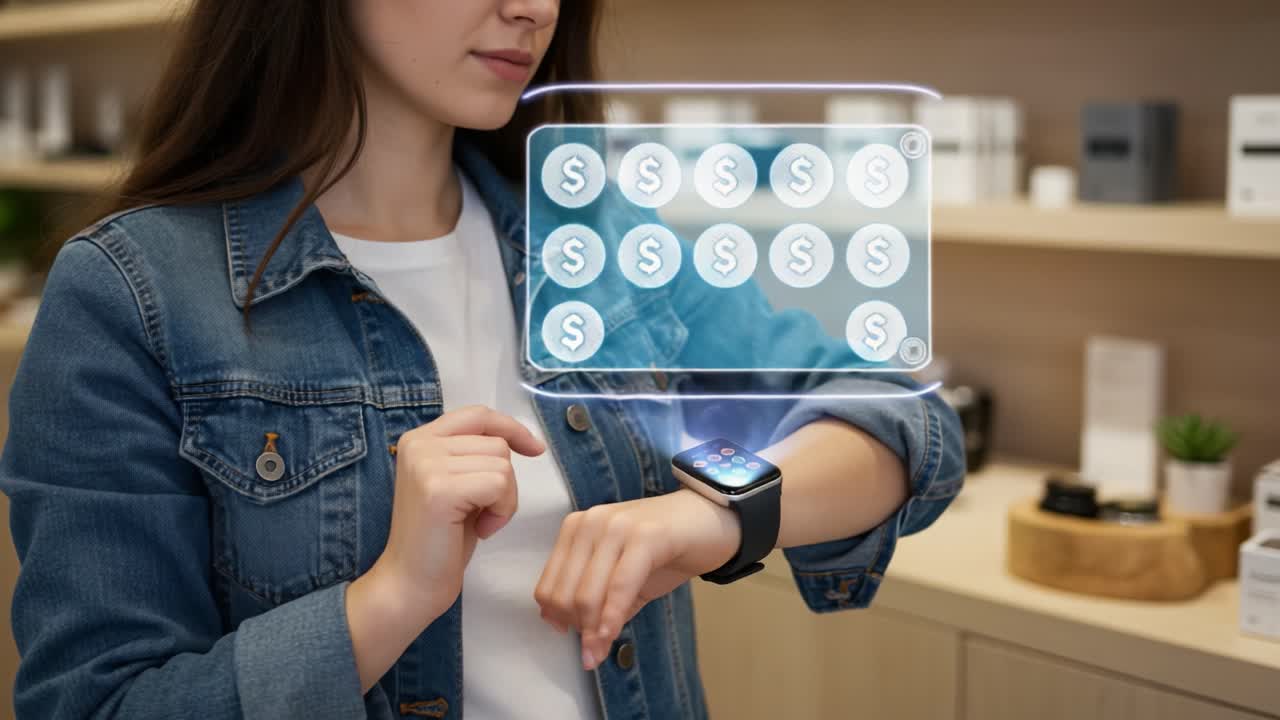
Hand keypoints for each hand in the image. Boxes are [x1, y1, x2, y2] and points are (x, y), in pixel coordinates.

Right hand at [377, 404, 544, 622]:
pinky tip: (482, 530)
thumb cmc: (440, 539)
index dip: (512, 428)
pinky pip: (499, 484)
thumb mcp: (458, 484)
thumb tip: (521, 440)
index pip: (478, 415)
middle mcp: (419, 445)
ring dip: (504, 499)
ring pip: (502, 464)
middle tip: (483, 513)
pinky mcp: (439, 489)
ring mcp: (426, 465)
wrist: (411, 583)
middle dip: (504, 481)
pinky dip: (502, 510)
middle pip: (496, 443)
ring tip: (479, 521)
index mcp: (420, 439)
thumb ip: (473, 456)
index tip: (535, 449)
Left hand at [534, 489, 740, 669]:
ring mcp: (616, 526)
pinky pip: (620, 586)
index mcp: (577, 529)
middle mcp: (590, 523)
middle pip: (563, 594)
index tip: (576, 641)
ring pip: (587, 593)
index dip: (558, 621)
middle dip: (576, 630)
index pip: (549, 586)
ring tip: (598, 652)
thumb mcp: (623, 580)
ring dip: (592, 632)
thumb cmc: (665, 551)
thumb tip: (576, 642)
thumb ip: (597, 605)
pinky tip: (612, 637)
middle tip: (592, 651)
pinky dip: (612, 618)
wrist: (711, 521)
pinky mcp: (645, 535)